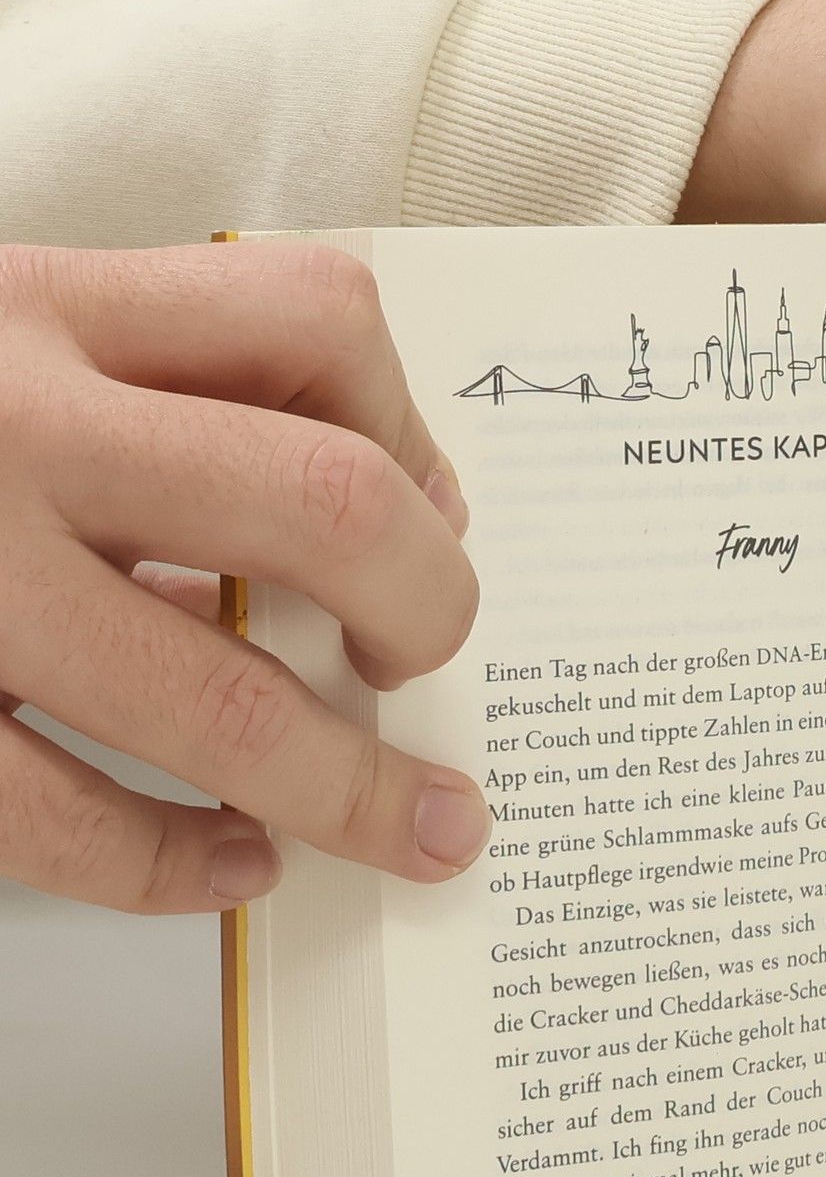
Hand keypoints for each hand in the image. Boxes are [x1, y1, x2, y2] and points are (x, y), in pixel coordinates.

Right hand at [0, 240, 489, 913]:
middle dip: (428, 610)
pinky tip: (236, 868)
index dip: (411, 423)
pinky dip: (178, 867)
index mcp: (40, 308)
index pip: (312, 317)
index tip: (432, 507)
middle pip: (324, 508)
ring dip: (352, 787)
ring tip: (420, 828)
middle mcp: (3, 426)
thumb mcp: (3, 338)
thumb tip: (401, 505)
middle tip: (423, 662)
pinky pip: (63, 820)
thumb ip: (165, 388)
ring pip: (214, 696)